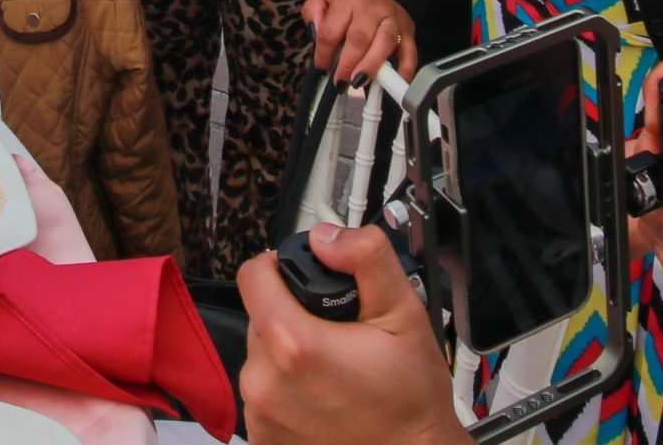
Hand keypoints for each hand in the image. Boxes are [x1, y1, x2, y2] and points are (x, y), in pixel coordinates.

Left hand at [239, 225, 466, 444]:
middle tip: (335, 333)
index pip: (252, 275)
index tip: (304, 279)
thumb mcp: (404, 312)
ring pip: (262, 354)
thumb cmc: (411, 400)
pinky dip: (287, 387)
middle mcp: (265, 382)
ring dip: (289, 352)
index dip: (279, 266)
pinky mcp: (264, 437)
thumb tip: (327, 237)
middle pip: (259, 315)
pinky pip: (264, 391)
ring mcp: (261, 414)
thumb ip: (366, 258)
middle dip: (292, 313)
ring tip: (333, 367)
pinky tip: (324, 394)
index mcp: (293, 344)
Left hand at [304, 0, 417, 83]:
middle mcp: (373, 7)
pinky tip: (395, 83)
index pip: (331, 30)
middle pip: (360, 37)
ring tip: (359, 82)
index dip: (324, 53)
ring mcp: (393, 18)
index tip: (321, 67)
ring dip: (372, 66)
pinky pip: (410, 52)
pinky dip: (405, 69)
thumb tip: (315, 31)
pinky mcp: (408, 30)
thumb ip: (313, 11)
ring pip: (385, 43)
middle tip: (340, 81)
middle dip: (348, 63)